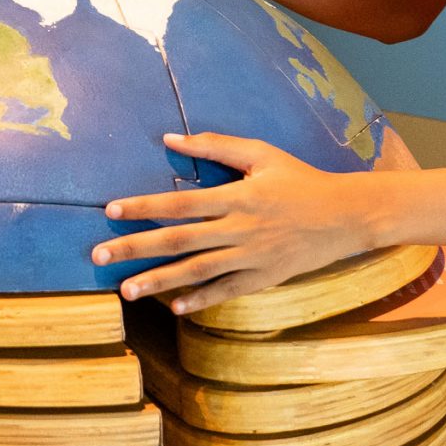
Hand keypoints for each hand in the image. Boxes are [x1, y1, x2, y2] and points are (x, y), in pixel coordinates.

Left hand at [91, 132, 375, 312]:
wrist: (346, 215)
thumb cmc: (300, 179)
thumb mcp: (261, 154)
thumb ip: (216, 146)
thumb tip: (169, 138)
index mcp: (237, 196)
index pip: (180, 203)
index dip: (144, 206)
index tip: (111, 210)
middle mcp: (240, 230)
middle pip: (179, 241)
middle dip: (136, 248)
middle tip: (99, 256)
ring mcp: (252, 258)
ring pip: (197, 271)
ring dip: (158, 281)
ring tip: (126, 290)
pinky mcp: (264, 278)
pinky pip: (227, 292)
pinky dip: (200, 300)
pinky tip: (174, 307)